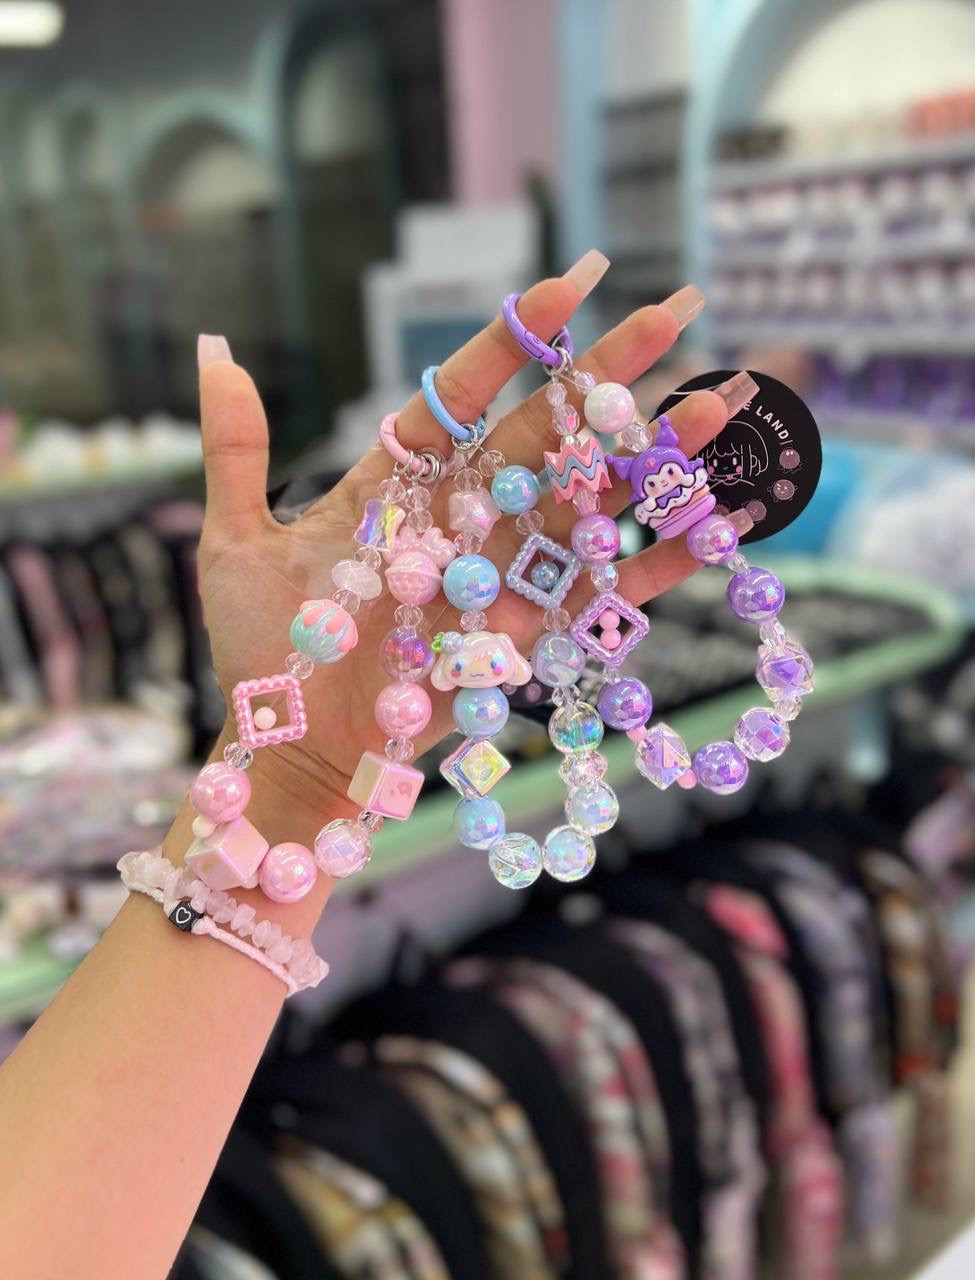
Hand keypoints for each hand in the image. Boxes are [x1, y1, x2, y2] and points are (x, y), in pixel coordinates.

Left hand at [194, 257, 750, 853]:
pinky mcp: (529, 634)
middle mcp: (465, 518)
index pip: (465, 393)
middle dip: (613, 371)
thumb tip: (216, 351)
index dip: (515, 338)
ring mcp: (503, 574)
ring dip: (655, 455)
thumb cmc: (260, 652)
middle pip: (549, 432)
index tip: (569, 278)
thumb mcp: (234, 543)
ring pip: (591, 501)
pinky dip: (663, 561)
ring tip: (719, 399)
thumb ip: (237, 449)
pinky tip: (721, 519)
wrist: (291, 748)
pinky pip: (604, 592)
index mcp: (400, 482)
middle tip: (676, 309)